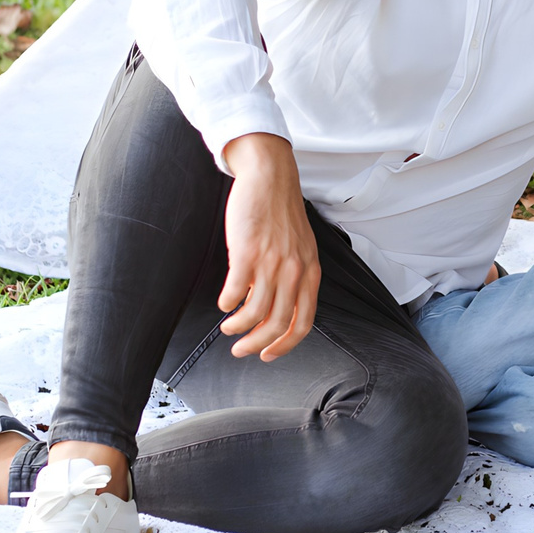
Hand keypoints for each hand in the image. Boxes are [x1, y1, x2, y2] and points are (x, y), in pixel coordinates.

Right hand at [219, 132, 320, 358]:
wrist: (270, 178)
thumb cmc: (281, 212)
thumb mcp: (300, 248)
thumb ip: (294, 277)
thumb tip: (276, 306)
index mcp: (309, 272)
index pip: (303, 322)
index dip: (285, 345)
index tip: (268, 354)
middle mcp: (293, 271)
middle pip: (277, 324)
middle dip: (257, 344)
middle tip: (241, 350)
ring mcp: (270, 263)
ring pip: (254, 313)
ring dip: (238, 327)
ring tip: (228, 327)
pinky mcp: (247, 252)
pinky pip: (234, 291)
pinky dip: (227, 303)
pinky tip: (224, 302)